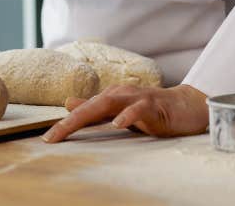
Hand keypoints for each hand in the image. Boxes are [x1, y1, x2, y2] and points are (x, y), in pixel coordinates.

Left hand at [41, 83, 208, 142]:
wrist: (187, 106)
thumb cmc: (153, 111)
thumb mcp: (120, 111)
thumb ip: (96, 109)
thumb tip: (69, 103)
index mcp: (111, 98)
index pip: (83, 111)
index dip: (65, 124)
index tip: (47, 140)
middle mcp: (120, 94)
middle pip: (90, 107)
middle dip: (68, 122)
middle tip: (51, 137)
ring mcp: (136, 98)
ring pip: (108, 103)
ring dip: (87, 114)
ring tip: (69, 127)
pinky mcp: (154, 105)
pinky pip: (139, 109)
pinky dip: (127, 115)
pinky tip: (117, 123)